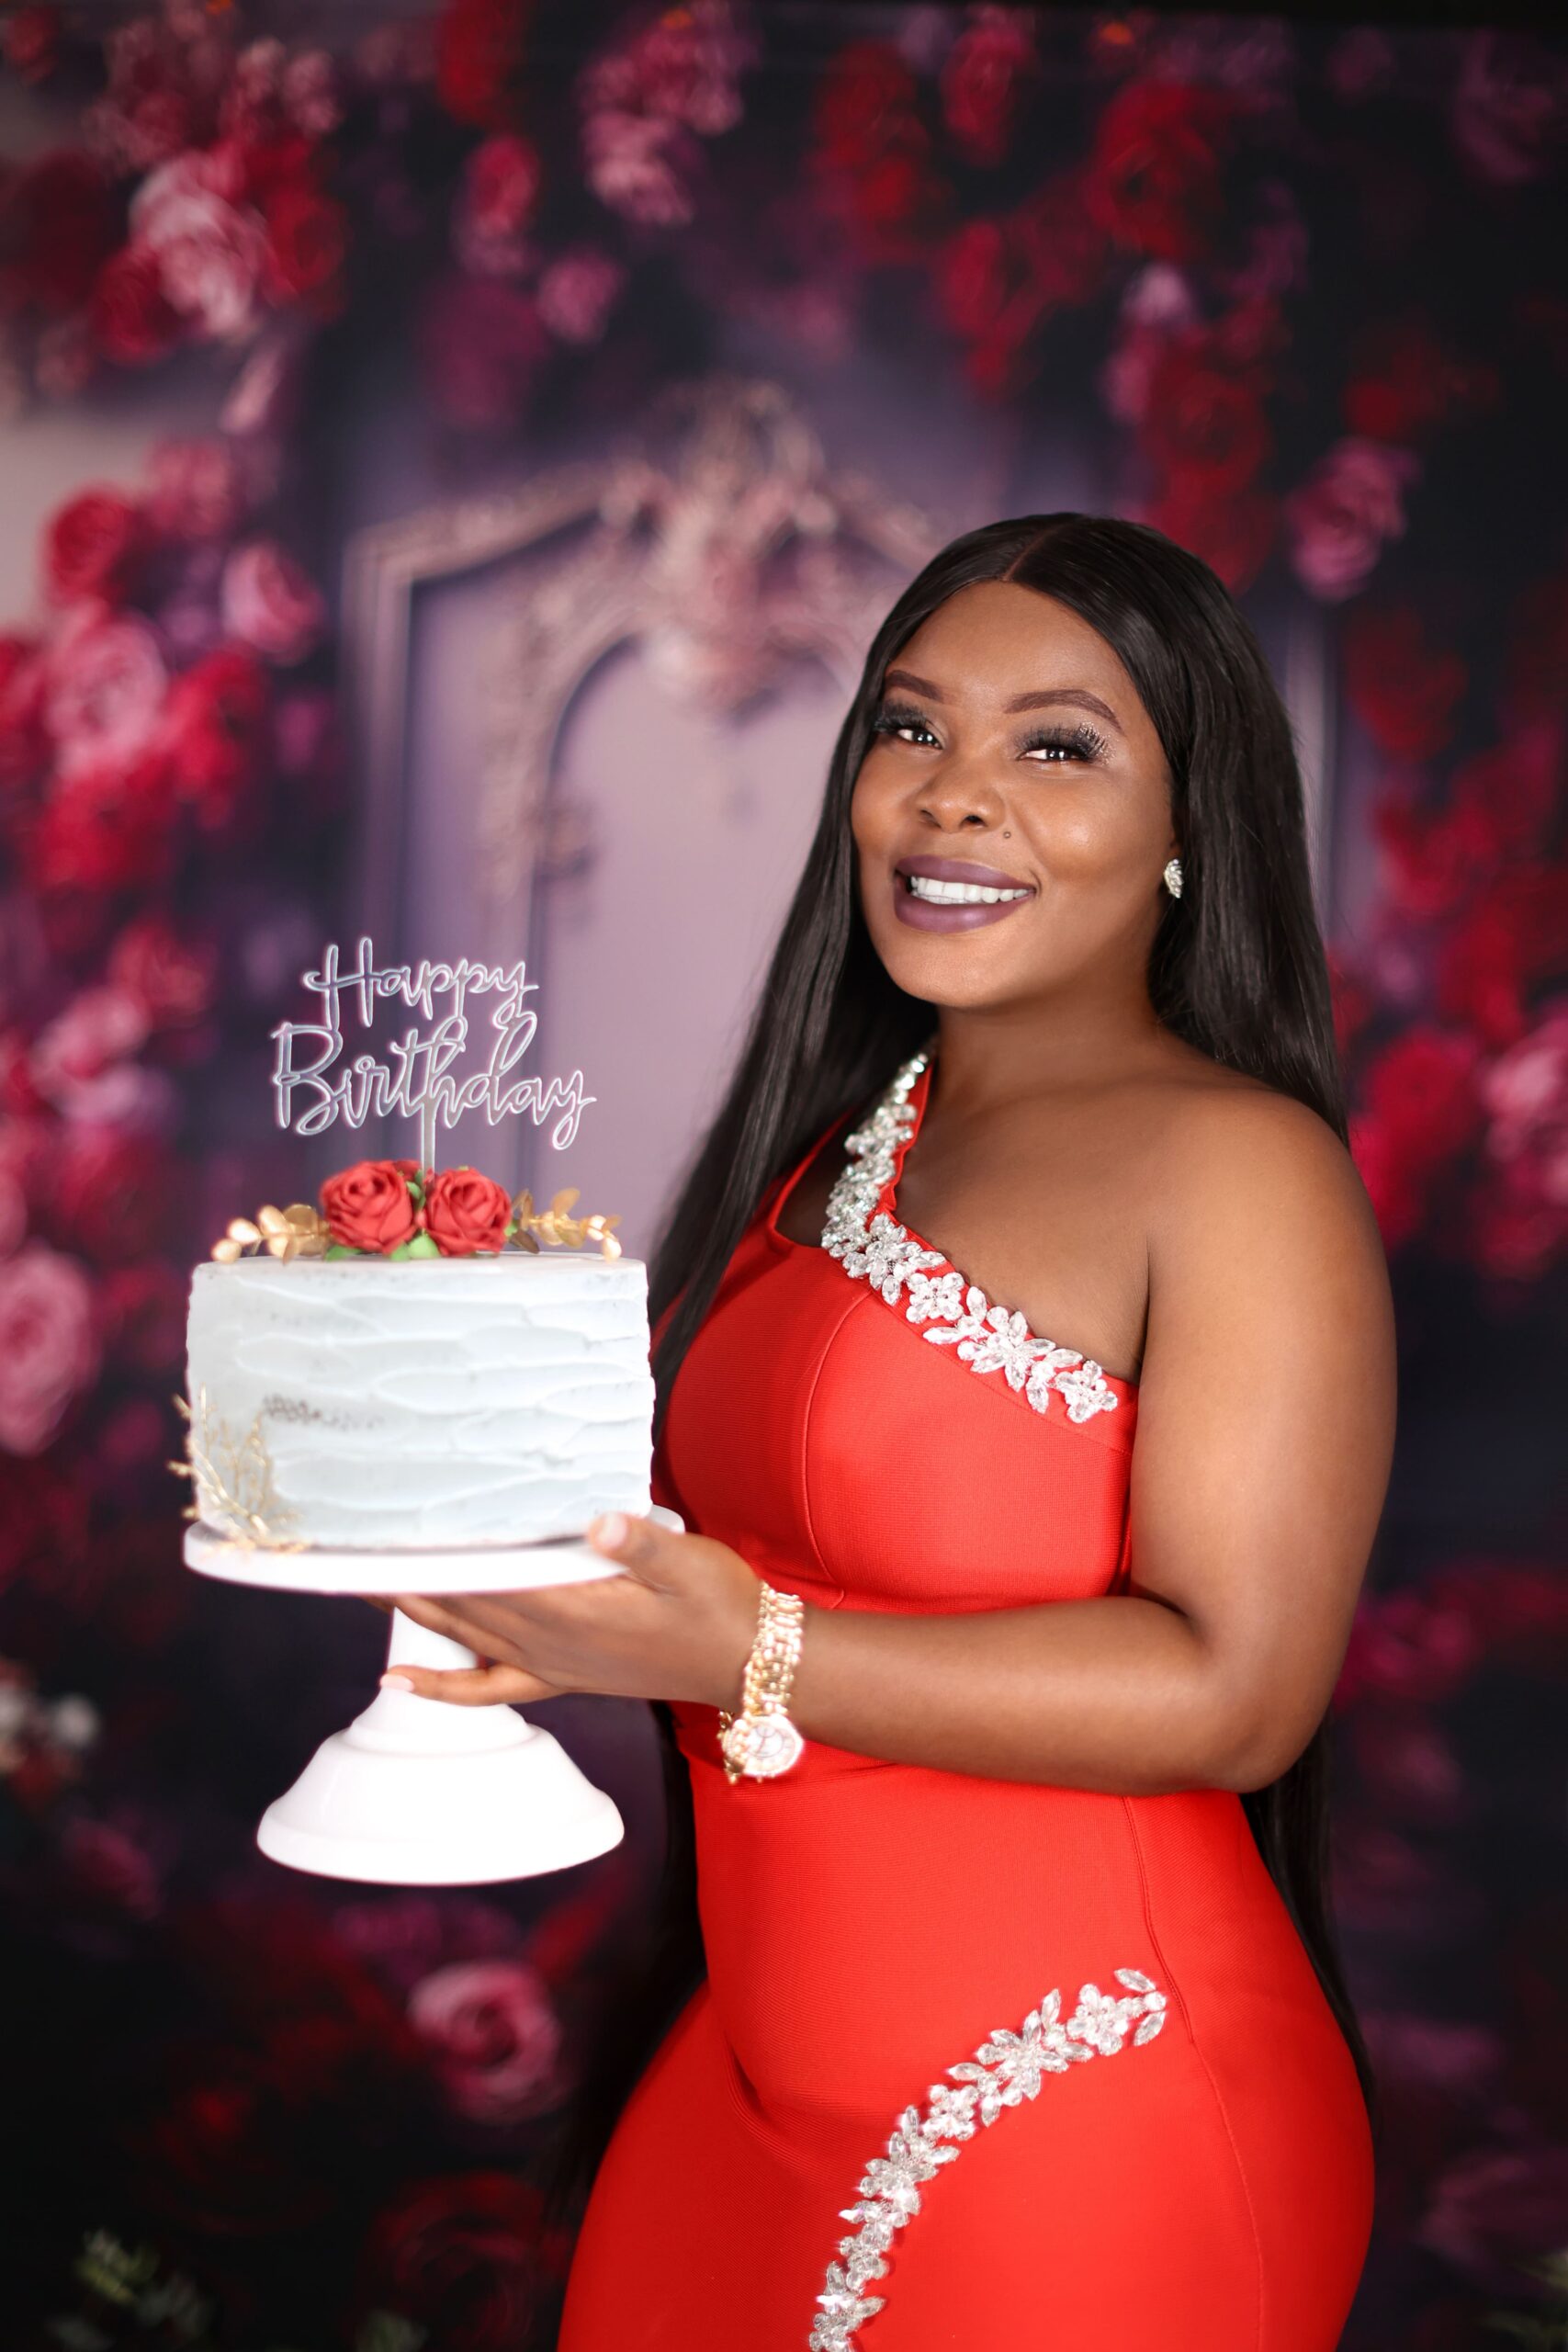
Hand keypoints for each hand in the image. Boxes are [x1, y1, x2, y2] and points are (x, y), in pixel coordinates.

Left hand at [360, 1511, 761, 1711]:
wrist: (748, 1662)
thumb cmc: (721, 1605)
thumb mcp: (690, 1562)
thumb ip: (640, 1541)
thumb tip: (598, 1521)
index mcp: (573, 1608)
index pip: (482, 1578)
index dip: (429, 1557)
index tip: (382, 1534)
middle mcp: (548, 1642)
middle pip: (456, 1607)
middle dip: (401, 1580)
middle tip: (347, 1553)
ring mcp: (550, 1664)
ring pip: (461, 1639)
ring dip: (408, 1615)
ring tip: (359, 1592)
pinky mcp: (561, 1676)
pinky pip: (487, 1686)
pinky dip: (440, 1686)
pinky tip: (401, 1680)